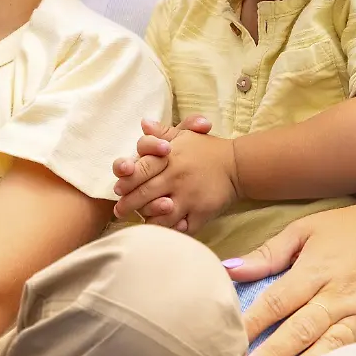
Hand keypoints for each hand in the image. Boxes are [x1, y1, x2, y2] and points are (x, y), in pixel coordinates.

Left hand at [115, 126, 235, 232]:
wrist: (237, 166)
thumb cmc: (206, 150)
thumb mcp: (184, 136)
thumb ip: (162, 132)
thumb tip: (144, 123)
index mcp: (170, 159)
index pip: (140, 170)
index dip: (126, 181)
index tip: (117, 190)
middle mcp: (177, 178)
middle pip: (144, 195)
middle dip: (127, 205)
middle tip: (119, 211)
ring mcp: (189, 198)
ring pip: (160, 215)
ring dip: (146, 220)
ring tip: (138, 222)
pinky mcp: (201, 214)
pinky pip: (181, 228)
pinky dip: (170, 231)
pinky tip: (162, 231)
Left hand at [233, 201, 355, 355]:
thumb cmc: (350, 228)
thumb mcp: (305, 229)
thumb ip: (266, 254)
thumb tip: (227, 269)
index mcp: (316, 270)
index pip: (278, 300)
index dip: (254, 321)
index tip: (230, 339)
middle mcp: (341, 295)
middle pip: (302, 328)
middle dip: (274, 351)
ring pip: (333, 344)